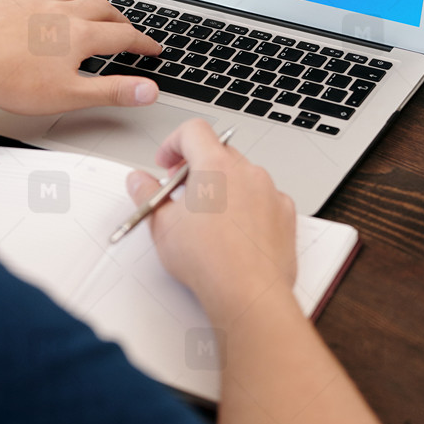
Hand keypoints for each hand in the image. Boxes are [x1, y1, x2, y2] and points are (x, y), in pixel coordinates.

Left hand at [0, 0, 161, 113]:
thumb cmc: (11, 82)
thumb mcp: (69, 96)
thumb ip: (112, 91)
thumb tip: (147, 90)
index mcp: (80, 34)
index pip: (124, 35)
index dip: (143, 43)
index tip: (153, 48)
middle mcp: (60, 11)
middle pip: (102, 7)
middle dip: (119, 18)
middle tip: (125, 29)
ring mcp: (32, 0)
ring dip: (83, 0)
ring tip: (84, 11)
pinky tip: (36, 6)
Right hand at [126, 119, 296, 321]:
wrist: (249, 292)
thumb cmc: (210, 261)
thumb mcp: (162, 225)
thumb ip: (146, 194)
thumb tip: (138, 181)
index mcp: (215, 166)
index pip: (193, 130)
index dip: (174, 143)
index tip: (167, 163)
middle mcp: (247, 172)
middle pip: (219, 152)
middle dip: (198, 167)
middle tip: (182, 193)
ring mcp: (270, 192)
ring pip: (243, 176)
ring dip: (225, 187)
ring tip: (209, 219)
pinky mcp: (285, 213)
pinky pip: (264, 198)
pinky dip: (249, 207)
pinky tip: (235, 232)